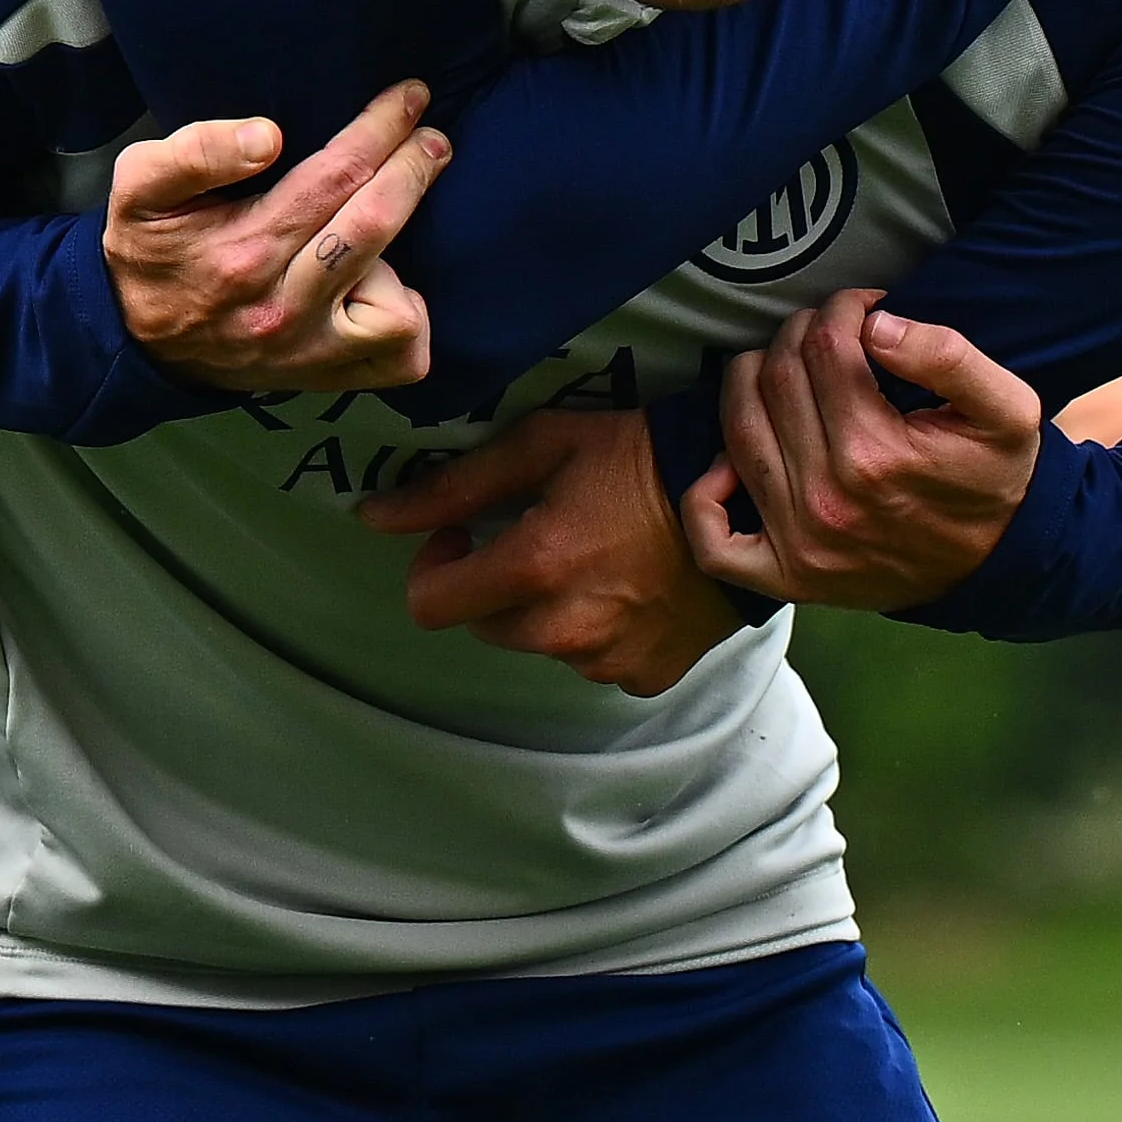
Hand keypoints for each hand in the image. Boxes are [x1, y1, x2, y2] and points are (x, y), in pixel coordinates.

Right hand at [105, 85, 449, 394]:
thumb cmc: (149, 251)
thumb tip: (267, 137)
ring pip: (398, 308)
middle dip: (413, 170)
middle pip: (374, 227)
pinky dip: (407, 320)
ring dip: (402, 257)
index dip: (380, 130)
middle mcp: (282, 308)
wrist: (133, 340)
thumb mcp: (139, 186)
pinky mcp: (326, 378)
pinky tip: (383, 287)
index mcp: (243, 252)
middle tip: (431, 138)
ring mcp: (308, 352)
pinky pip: (402, 358)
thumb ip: (195, 152)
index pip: (333, 178)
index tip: (408, 96)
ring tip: (378, 227)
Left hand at [361, 401, 744, 695]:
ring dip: (546, 609)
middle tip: (537, 535)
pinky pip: (594, 662)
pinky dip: (597, 630)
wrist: (748, 496)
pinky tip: (628, 586)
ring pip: (539, 644)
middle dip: (493, 584)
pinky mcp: (643, 676)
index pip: (429, 604)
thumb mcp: (543, 445)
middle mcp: (564, 629)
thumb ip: (452, 485)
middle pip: (484, 625)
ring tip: (594, 556)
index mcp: (533, 569)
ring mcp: (605, 661)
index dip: (433, 565)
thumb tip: (373, 516)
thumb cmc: (641, 456)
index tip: (461, 533)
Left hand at [683, 297, 1044, 611]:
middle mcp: (827, 497)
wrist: (999, 563)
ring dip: (750, 380)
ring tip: (786, 371)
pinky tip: (733, 462)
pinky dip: (706, 496)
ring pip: (738, 429)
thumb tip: (877, 325)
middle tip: (829, 336)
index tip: (864, 309)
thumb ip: (948, 356)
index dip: (842, 309)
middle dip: (799, 335)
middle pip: (776, 377)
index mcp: (877, 453)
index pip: (825, 346)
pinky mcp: (786, 576)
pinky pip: (713, 540)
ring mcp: (799, 541)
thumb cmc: (996, 478)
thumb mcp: (1007, 409)